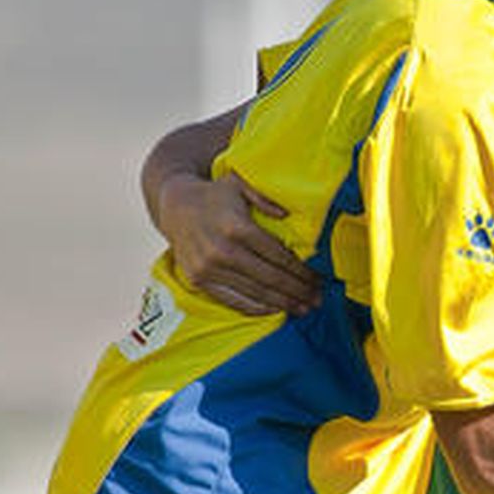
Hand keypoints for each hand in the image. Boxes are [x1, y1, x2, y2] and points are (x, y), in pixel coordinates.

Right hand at [156, 172, 319, 315]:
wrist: (175, 206)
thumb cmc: (216, 194)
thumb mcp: (241, 184)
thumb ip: (266, 197)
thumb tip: (287, 215)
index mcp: (237, 227)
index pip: (278, 256)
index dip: (301, 271)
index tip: (318, 279)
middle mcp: (222, 251)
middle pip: (270, 278)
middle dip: (298, 291)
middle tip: (317, 299)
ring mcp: (208, 269)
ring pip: (254, 293)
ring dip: (282, 303)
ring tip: (303, 308)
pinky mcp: (198, 281)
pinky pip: (233, 300)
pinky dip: (257, 308)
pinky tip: (276, 309)